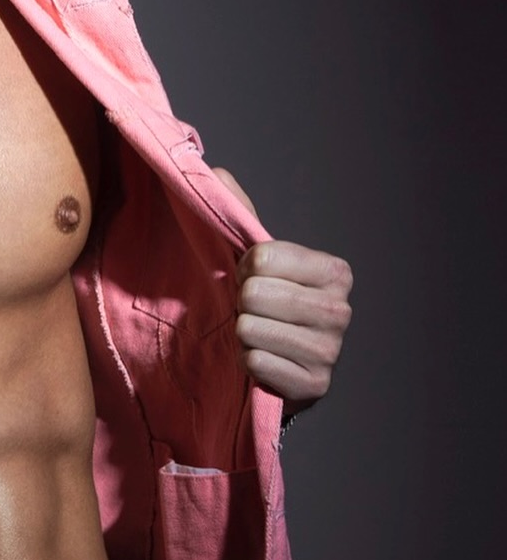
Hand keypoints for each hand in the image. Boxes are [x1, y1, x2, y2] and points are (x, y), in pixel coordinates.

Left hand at [213, 168, 353, 411]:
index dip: (243, 268)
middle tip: (251, 311)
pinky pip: (256, 363)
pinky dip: (246, 363)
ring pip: (251, 328)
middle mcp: (341, 309)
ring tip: (256, 335)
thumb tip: (217, 173)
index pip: (262, 257)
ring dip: (242, 334)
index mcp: (334, 271)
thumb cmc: (265, 304)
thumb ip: (239, 215)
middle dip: (240, 303)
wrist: (274, 365)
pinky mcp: (315, 386)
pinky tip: (260, 361)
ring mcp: (331, 351)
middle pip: (254, 293)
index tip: (250, 279)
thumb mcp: (254, 259)